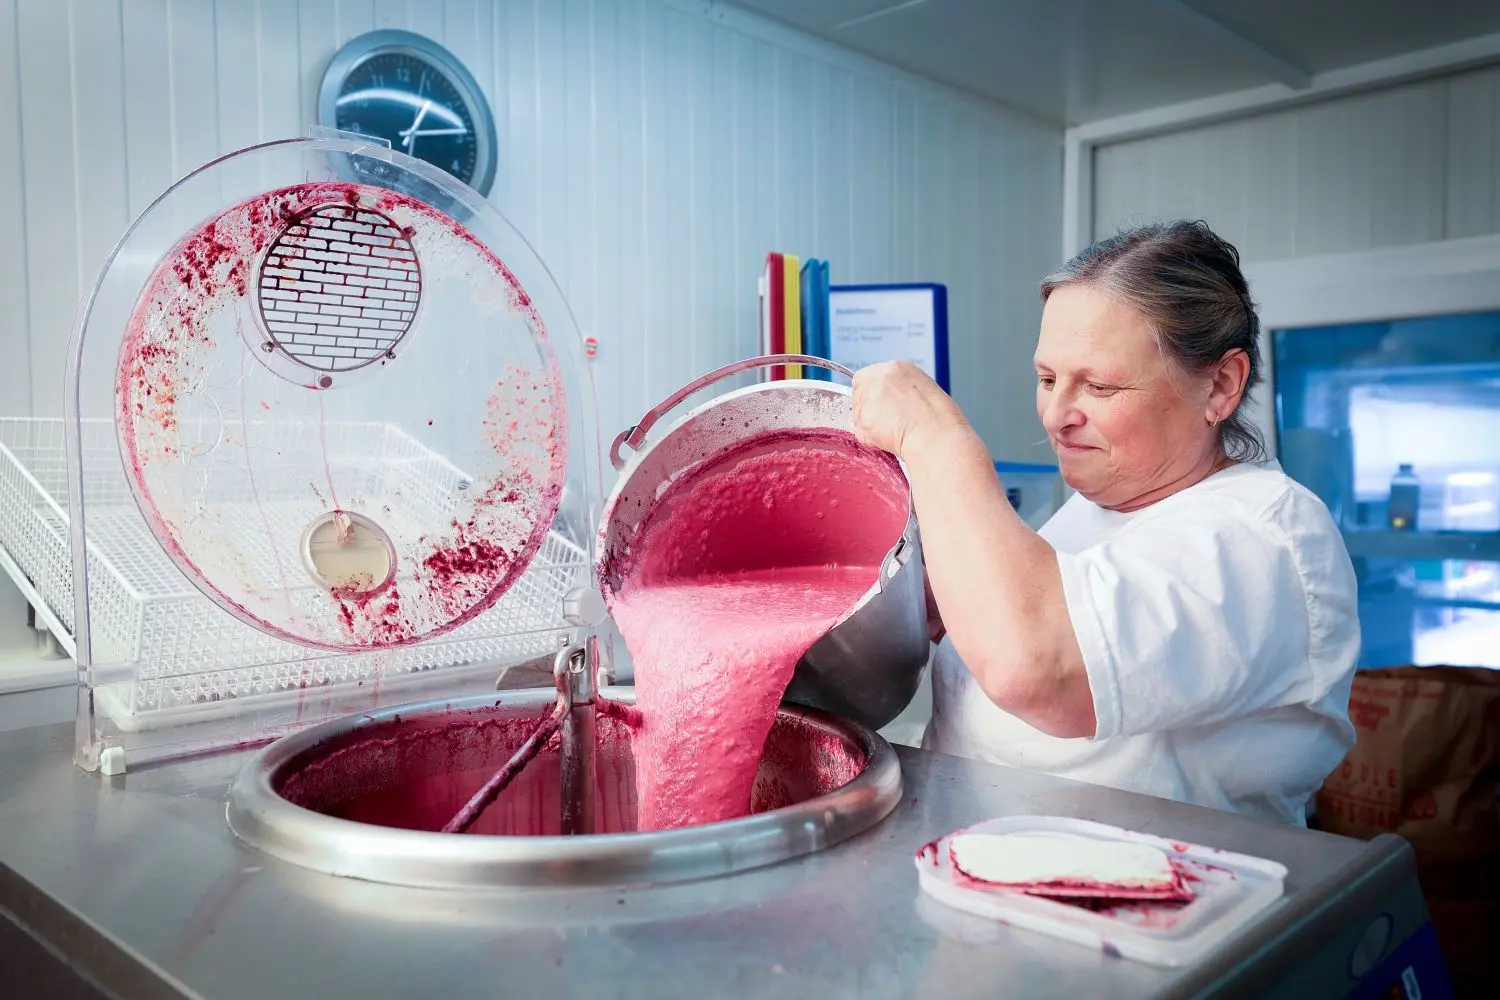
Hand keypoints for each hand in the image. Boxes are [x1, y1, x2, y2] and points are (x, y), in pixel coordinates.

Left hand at [851, 361, 966, 460]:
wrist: (937, 435)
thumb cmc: (939, 419)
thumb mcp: (922, 389)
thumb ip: (899, 389)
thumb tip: (890, 400)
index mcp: (896, 368)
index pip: (867, 377)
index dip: (872, 394)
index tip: (881, 406)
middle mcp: (879, 378)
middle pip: (858, 393)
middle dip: (869, 409)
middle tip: (888, 422)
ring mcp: (869, 398)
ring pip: (858, 414)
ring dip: (870, 426)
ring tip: (895, 431)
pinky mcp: (864, 419)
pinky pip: (861, 433)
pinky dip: (872, 440)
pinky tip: (891, 439)